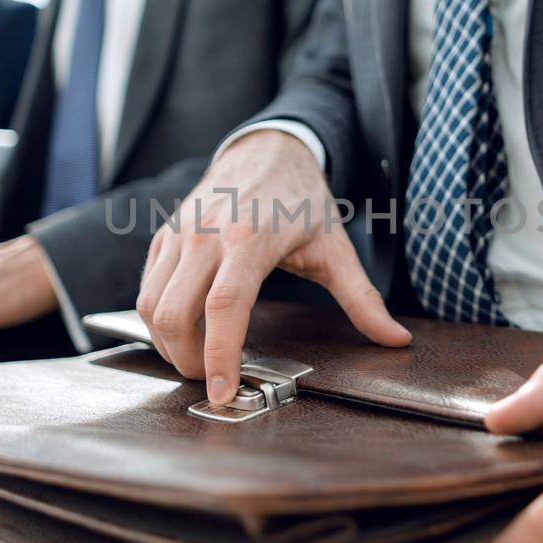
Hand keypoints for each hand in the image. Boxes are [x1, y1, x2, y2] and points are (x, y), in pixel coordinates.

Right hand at [138, 130, 410, 404]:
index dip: (219, 356)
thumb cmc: (301, 199)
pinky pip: (146, 288)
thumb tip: (396, 339)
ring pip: (150, 306)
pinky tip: (184, 334)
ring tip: (198, 362)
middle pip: (175, 314)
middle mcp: (206, 234)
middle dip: (189, 362)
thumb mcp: (336, 248)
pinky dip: (157, 322)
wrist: (266, 149)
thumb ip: (363, 299)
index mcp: (250, 238)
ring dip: (167, 346)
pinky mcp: (164, 235)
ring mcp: (179, 233)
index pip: (224, 307)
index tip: (223, 393)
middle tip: (214, 383)